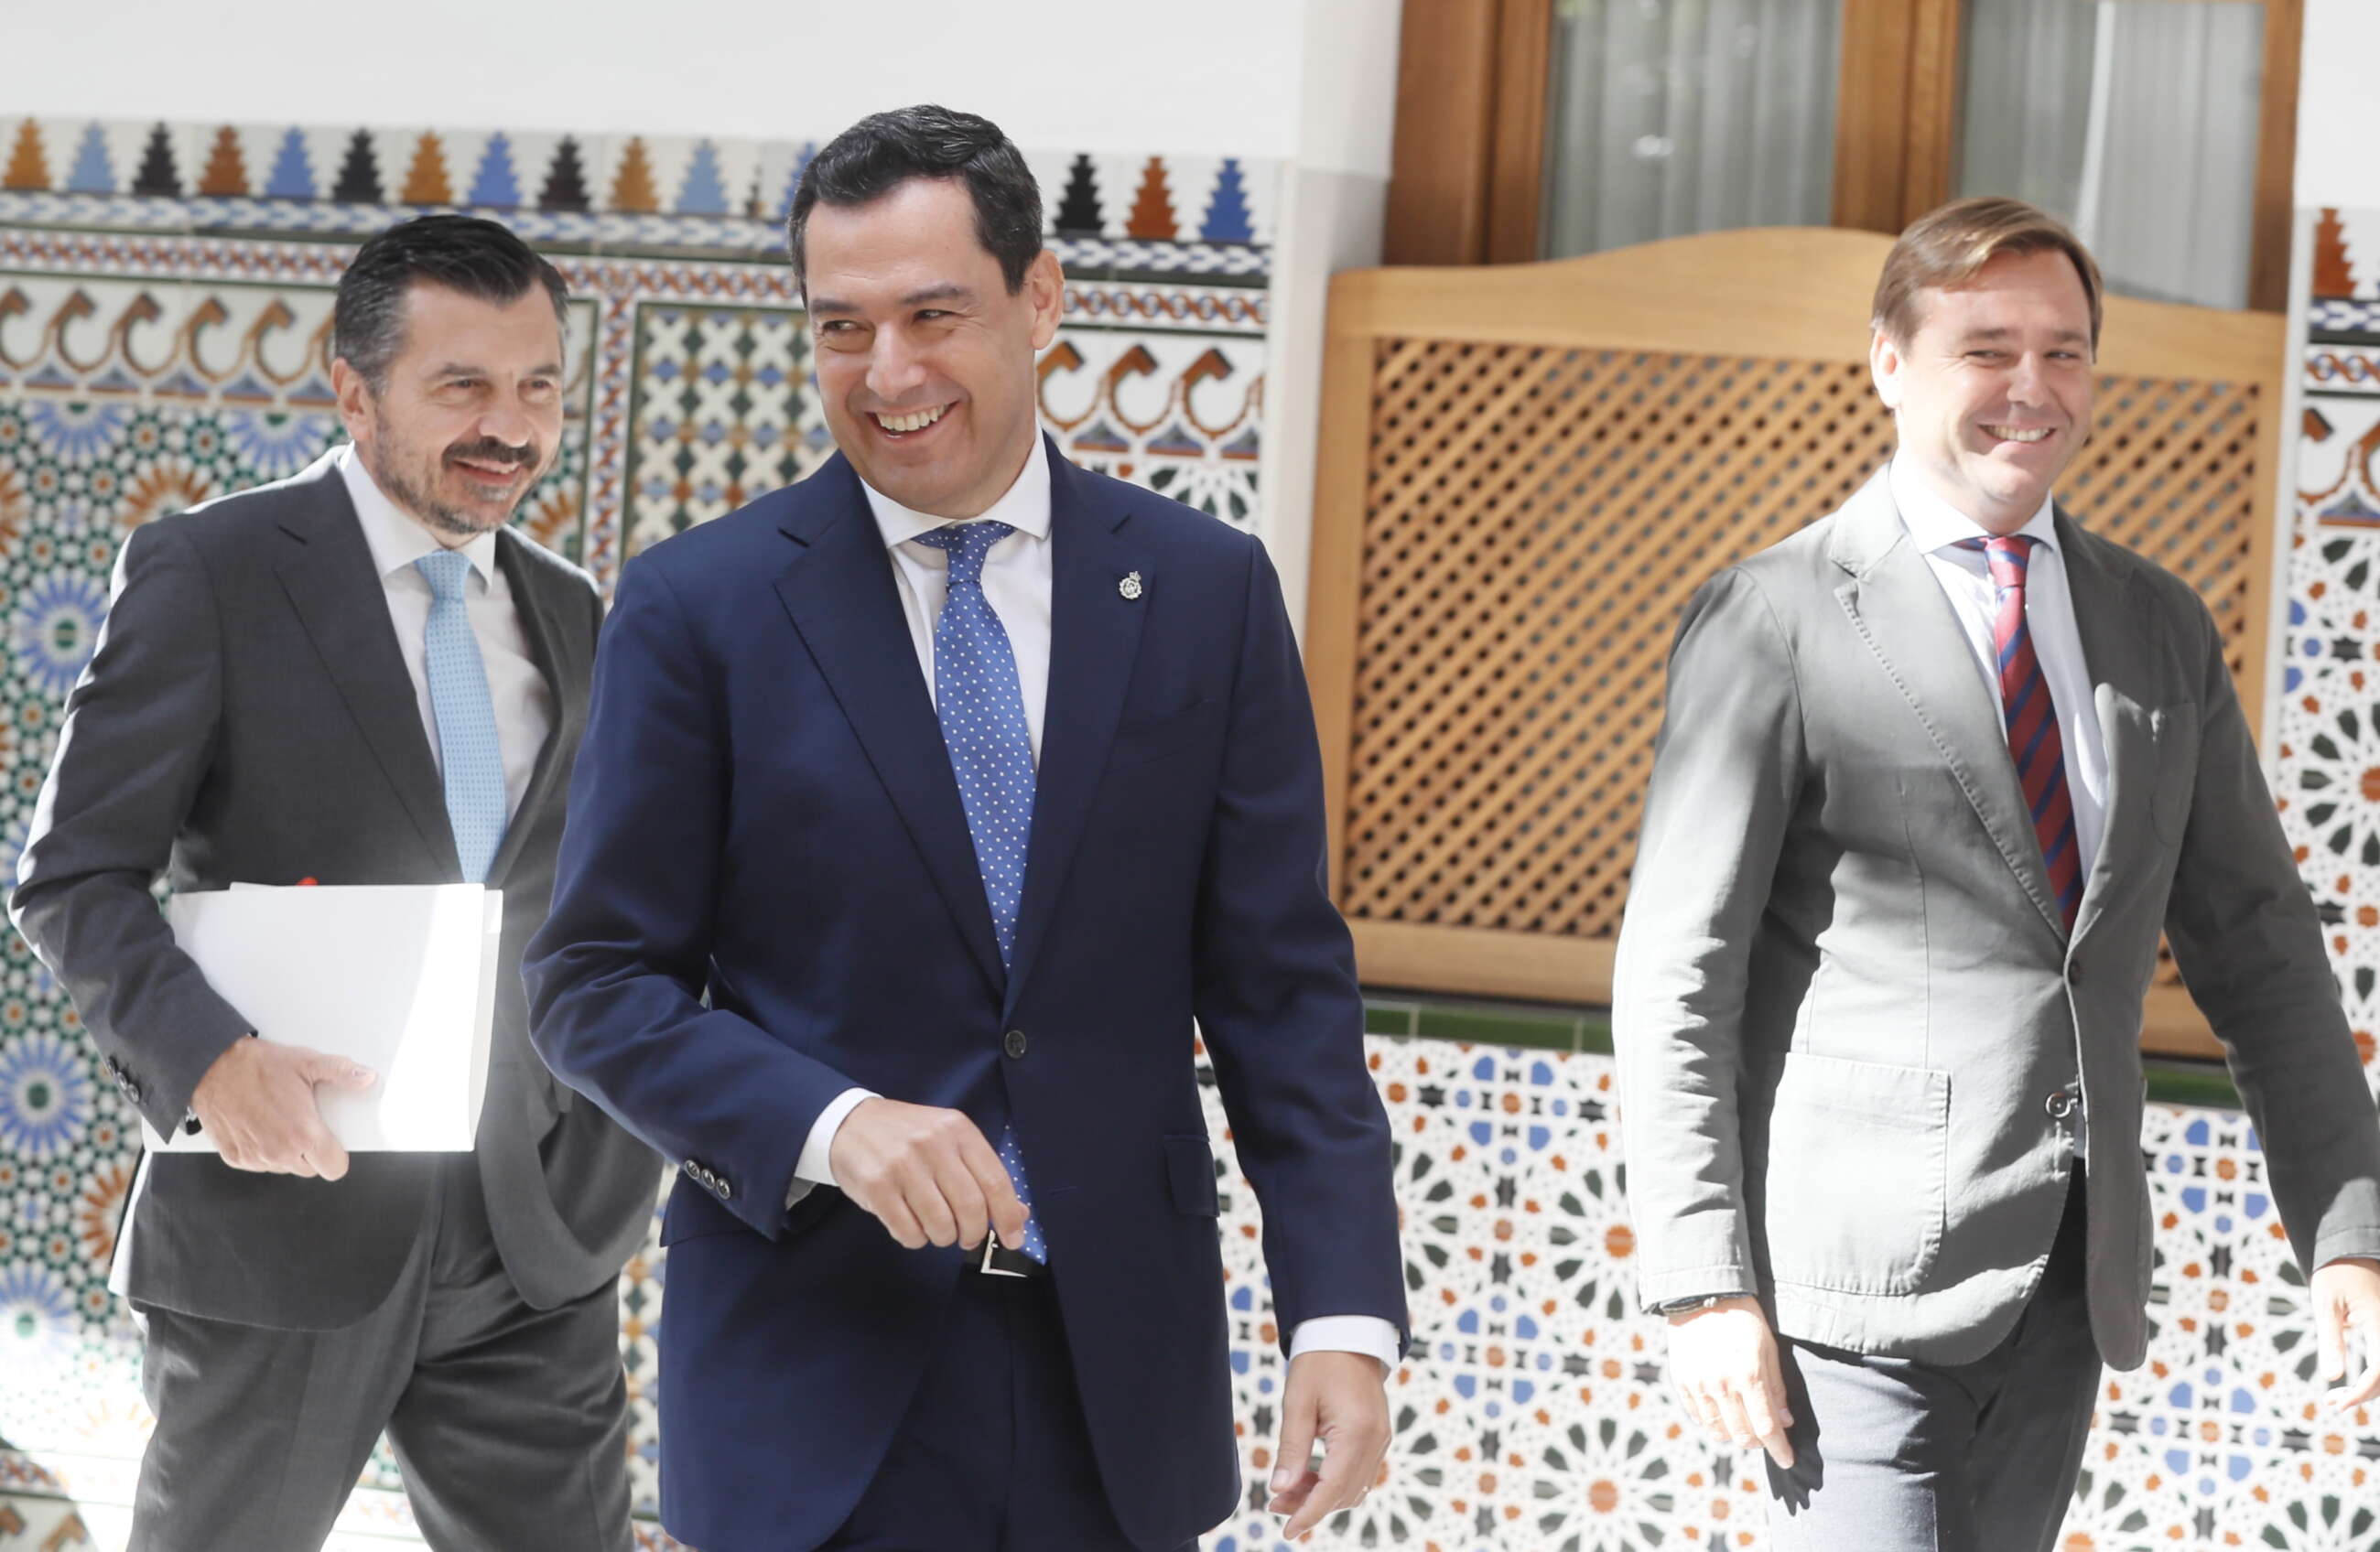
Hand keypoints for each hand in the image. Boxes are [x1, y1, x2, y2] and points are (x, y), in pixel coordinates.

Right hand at [188, 1036, 375, 1179]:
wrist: (211, 1067)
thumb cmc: (259, 1065)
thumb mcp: (306, 1062)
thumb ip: (340, 1072)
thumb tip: (367, 1078)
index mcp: (303, 1134)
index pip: (334, 1168)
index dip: (337, 1157)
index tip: (333, 1143)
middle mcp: (279, 1152)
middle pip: (310, 1169)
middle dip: (312, 1152)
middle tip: (305, 1125)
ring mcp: (255, 1158)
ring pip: (284, 1168)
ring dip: (287, 1153)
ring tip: (281, 1123)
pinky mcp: (234, 1158)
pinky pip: (259, 1164)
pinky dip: (263, 1152)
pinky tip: (260, 1127)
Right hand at [826, 1097, 1028, 1250]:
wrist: (850, 1122)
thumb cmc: (907, 1136)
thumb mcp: (949, 1141)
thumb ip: (982, 1174)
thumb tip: (1018, 1215)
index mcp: (958, 1130)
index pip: (995, 1181)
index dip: (1007, 1217)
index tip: (1013, 1240)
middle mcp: (932, 1144)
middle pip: (970, 1208)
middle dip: (973, 1234)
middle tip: (965, 1237)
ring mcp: (903, 1164)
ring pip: (940, 1225)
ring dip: (943, 1238)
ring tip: (936, 1228)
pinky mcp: (876, 1186)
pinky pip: (908, 1232)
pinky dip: (915, 1239)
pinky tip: (911, 1224)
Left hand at [1269, 1350, 1389, 1539]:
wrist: (1348, 1332)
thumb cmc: (1320, 1361)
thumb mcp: (1297, 1402)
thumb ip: (1291, 1448)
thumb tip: (1280, 1488)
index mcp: (1357, 1432)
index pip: (1332, 1489)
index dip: (1309, 1514)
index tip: (1287, 1532)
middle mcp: (1376, 1441)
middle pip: (1344, 1493)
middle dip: (1310, 1506)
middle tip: (1275, 1504)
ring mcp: (1381, 1439)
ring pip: (1353, 1488)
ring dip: (1323, 1497)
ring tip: (1288, 1491)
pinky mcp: (1379, 1436)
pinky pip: (1360, 1474)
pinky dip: (1335, 1483)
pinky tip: (1310, 1477)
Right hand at [1665, 1296, 1794, 1466]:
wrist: (1701, 1292)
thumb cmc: (1743, 1317)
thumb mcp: (1768, 1348)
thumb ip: (1776, 1387)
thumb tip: (1784, 1421)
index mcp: (1748, 1376)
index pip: (1767, 1428)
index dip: (1779, 1449)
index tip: (1788, 1460)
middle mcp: (1721, 1385)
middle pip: (1742, 1435)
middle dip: (1759, 1443)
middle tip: (1766, 1436)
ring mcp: (1698, 1385)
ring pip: (1717, 1431)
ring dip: (1734, 1435)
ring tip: (1743, 1424)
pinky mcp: (1681, 1381)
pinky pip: (1697, 1416)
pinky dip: (1712, 1422)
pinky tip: (1722, 1412)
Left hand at [2313, 1257, 2379, 1410]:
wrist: (2352, 1251)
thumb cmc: (2335, 1275)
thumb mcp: (2326, 1304)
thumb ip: (2331, 1340)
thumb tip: (2332, 1377)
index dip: (2362, 1391)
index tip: (2338, 1404)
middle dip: (2363, 1395)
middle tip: (2330, 1403)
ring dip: (2369, 1389)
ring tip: (2334, 1399)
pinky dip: (2374, 1378)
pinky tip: (2349, 1386)